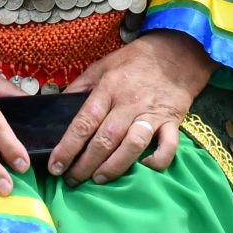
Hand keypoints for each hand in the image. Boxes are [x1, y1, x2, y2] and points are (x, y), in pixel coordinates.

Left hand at [48, 31, 211, 184]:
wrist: (176, 52)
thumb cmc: (134, 61)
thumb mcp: (102, 65)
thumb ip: (81, 86)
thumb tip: (58, 107)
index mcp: (109, 87)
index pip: (85, 122)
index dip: (68, 147)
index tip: (56, 166)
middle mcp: (129, 102)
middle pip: (105, 139)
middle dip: (86, 164)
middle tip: (72, 180)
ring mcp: (152, 113)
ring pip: (132, 146)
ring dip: (114, 167)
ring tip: (99, 179)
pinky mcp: (173, 121)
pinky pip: (168, 146)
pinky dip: (157, 161)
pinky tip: (144, 167)